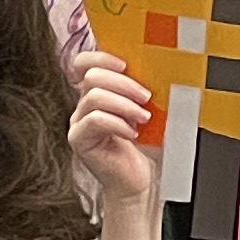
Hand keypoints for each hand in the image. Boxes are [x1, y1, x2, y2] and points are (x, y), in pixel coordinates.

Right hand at [69, 48, 159, 211]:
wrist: (140, 181)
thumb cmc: (146, 146)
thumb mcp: (149, 110)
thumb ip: (144, 90)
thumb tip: (160, 70)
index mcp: (99, 92)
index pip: (84, 63)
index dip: (101, 57)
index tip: (126, 65)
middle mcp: (84, 105)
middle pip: (92, 76)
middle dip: (123, 83)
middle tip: (146, 96)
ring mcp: (79, 122)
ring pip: (93, 97)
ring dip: (123, 104)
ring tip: (144, 117)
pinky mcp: (79, 140)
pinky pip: (94, 120)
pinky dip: (117, 123)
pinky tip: (132, 133)